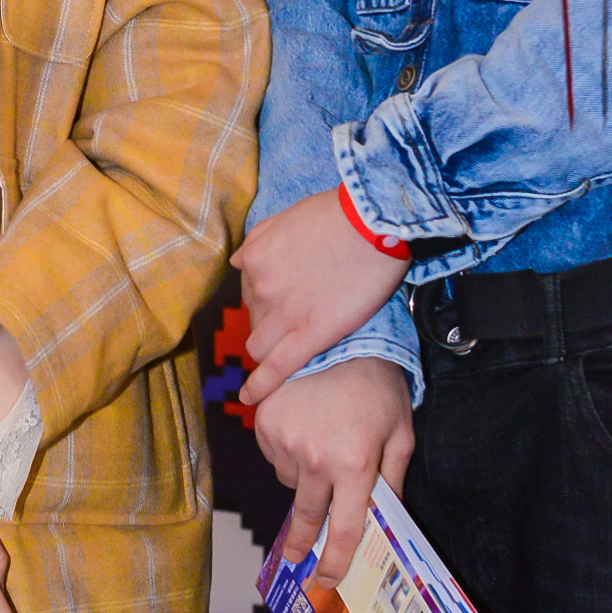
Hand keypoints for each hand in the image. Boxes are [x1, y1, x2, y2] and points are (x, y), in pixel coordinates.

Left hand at [231, 191, 406, 398]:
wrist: (373, 222)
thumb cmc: (337, 213)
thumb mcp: (286, 217)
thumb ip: (259, 239)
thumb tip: (238, 261)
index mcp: (254, 258)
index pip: (249, 292)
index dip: (265, 301)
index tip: (280, 306)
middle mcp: (261, 286)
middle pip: (254, 320)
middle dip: (267, 326)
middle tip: (292, 327)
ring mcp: (283, 312)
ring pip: (260, 346)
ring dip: (269, 350)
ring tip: (284, 355)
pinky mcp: (311, 333)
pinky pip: (277, 367)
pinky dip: (261, 386)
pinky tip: (250, 399)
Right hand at [251, 358, 413, 587]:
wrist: (341, 336)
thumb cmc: (378, 386)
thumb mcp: (401, 434)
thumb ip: (393, 480)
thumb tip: (387, 520)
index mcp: (355, 467)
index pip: (343, 530)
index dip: (335, 562)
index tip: (325, 581)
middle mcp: (316, 459)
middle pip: (306, 515)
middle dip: (301, 541)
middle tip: (295, 559)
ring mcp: (286, 440)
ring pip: (289, 482)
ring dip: (303, 479)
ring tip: (320, 447)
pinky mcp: (265, 421)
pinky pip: (273, 455)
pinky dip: (286, 452)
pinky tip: (304, 429)